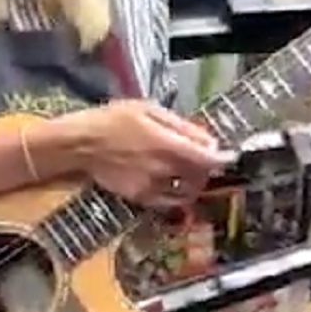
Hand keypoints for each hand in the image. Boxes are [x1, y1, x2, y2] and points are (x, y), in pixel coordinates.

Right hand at [49, 102, 231, 208]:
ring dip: (193, 183)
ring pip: (186, 192)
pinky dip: (175, 193)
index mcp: (167, 145)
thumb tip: (208, 140)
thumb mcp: (149, 110)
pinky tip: (170, 182)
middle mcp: (162, 170)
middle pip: (199, 177)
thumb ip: (182, 127)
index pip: (207, 159)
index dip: (224, 159)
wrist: (80, 145)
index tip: (230, 156)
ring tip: (189, 172)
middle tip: (204, 158)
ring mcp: (151, 187)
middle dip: (206, 168)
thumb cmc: (113, 120)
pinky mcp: (140, 198)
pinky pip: (167, 201)